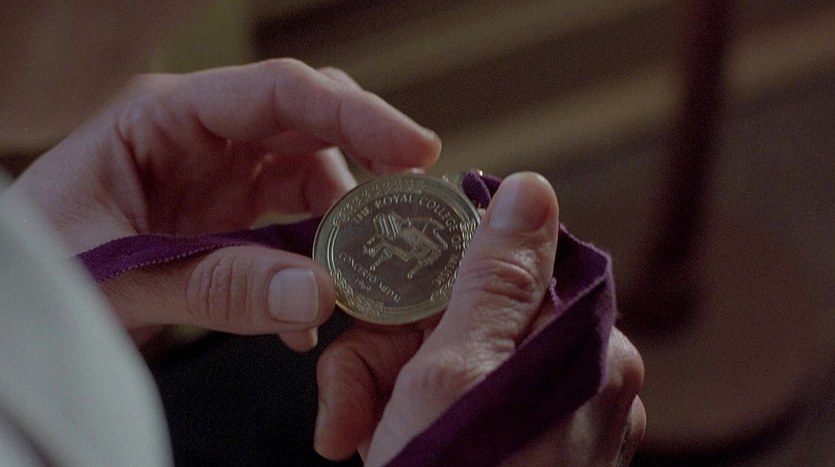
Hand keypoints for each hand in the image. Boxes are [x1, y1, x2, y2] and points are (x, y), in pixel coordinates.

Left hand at [7, 59, 439, 350]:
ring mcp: (220, 178)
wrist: (14, 310)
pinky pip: (294, 229)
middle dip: (368, 159)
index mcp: (165, 118)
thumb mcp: (118, 277)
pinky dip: (314, 267)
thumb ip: (216, 285)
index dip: (354, 115)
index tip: (415, 149)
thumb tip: (319, 295)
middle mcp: (203, 138)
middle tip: (412, 206)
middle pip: (309, 124)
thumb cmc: (40, 272)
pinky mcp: (230, 220)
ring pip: (312, 178)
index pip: (277, 92)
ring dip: (345, 227)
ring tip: (359, 278)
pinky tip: (306, 314)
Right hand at [315, 173, 644, 464]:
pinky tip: (379, 448)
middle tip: (347, 406)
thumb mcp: (464, 374)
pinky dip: (409, 419)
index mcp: (581, 348)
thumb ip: (497, 278)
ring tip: (356, 439)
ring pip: (448, 362)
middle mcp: (575, 378)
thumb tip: (532, 187)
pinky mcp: (518, 448)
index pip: (500, 267)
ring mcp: (547, 418)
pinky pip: (455, 405)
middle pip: (463, 317)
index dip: (428, 275)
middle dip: (391, 352)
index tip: (378, 295)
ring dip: (385, 392)